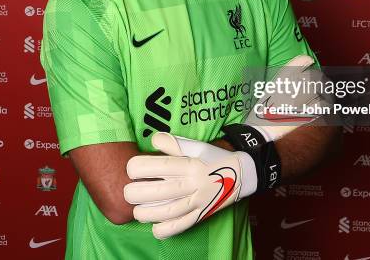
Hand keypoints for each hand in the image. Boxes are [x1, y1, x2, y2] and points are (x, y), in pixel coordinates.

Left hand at [123, 132, 256, 238]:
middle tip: (129, 191)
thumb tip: (153, 140)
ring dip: (145, 213)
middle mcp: (192, 184)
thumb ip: (173, 143)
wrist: (240, 174)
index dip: (137, 168)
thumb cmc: (213, 158)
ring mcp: (197, 202)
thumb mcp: (196, 146)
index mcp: (189, 164)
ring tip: (137, 210)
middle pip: (157, 192)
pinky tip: (154, 225)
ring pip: (166, 212)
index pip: (157, 166)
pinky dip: (164, 229)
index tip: (132, 168)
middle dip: (135, 193)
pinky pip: (180, 226)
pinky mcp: (201, 215)